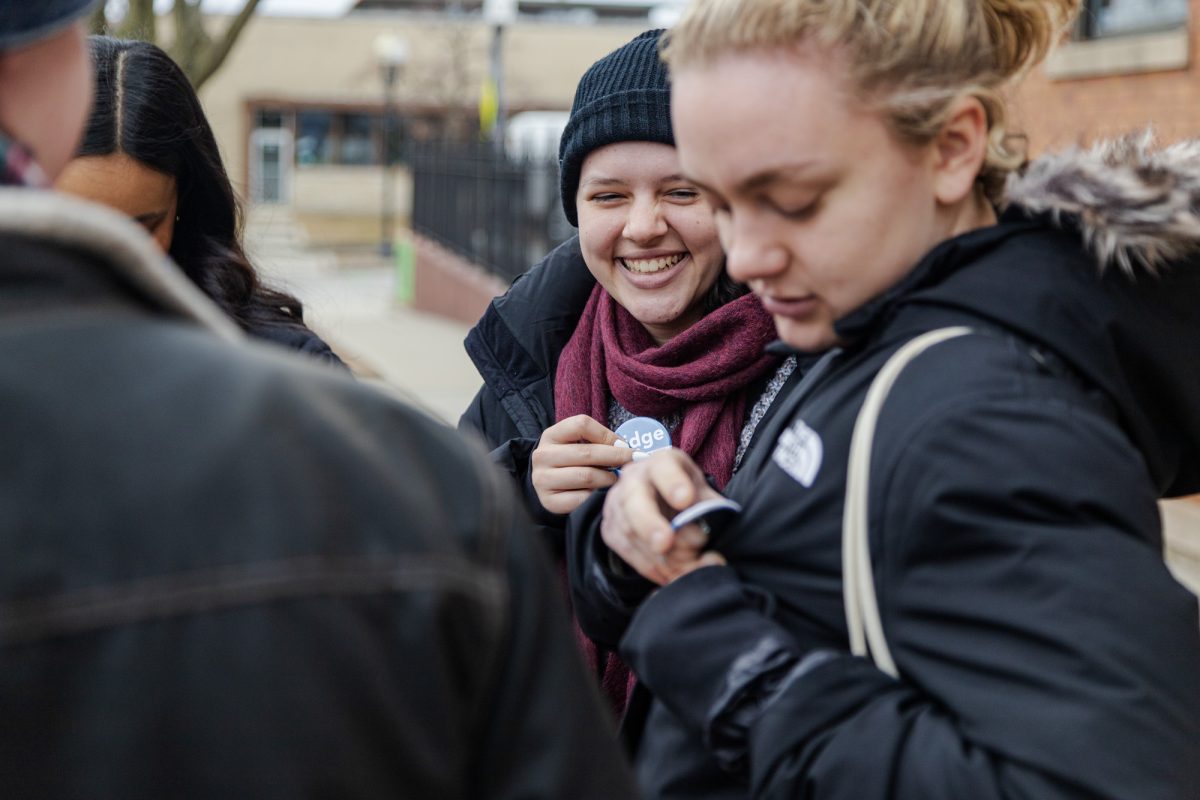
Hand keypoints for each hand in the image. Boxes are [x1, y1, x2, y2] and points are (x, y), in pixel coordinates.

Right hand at [531, 415, 634, 514]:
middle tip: (634, 460)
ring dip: (609, 478)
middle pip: (587, 453)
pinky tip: (604, 493)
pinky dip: (597, 496)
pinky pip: (582, 499)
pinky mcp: (550, 501)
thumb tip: (627, 449)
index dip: (607, 434)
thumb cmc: (572, 462)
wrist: (549, 485)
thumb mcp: (578, 444)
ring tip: (618, 478)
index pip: (581, 425)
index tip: (624, 444)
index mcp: (551, 435)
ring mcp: (543, 479)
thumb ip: (599, 441)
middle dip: (616, 456)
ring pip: (586, 477)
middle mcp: (542, 456)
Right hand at [600, 448, 727, 584]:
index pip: (664, 466)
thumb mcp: (703, 496)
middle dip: (649, 524)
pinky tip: (669, 576)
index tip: (685, 500)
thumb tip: (709, 549)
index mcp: (663, 463)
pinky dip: (648, 567)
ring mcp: (617, 503)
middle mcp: (634, 478)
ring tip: (684, 570)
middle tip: (665, 544)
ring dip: (657, 556)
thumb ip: (710, 516)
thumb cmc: (687, 496)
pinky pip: (624, 550)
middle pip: (634, 499)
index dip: (673, 482)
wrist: (661, 501)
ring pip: (629, 530)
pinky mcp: (609, 527)